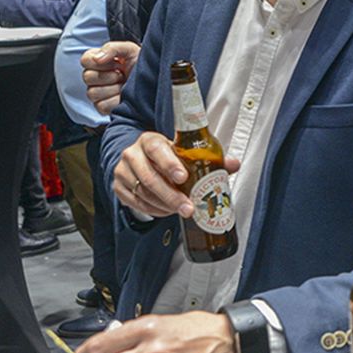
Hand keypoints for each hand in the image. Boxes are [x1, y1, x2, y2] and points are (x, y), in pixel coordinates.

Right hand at [81, 41, 140, 116]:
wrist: (155, 80)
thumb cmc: (141, 64)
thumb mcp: (130, 50)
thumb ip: (112, 48)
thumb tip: (97, 59)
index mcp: (98, 61)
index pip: (85, 60)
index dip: (100, 62)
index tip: (117, 62)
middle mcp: (95, 77)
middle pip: (88, 77)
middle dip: (110, 75)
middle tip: (123, 74)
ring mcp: (98, 93)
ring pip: (93, 93)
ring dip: (113, 88)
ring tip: (124, 85)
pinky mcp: (103, 107)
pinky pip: (102, 106)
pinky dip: (116, 101)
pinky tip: (124, 96)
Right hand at [113, 130, 240, 217]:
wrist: (143, 160)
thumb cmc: (169, 156)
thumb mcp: (186, 153)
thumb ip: (211, 158)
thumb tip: (234, 164)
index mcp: (149, 140)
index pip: (156, 149)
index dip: (169, 164)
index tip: (184, 177)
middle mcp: (132, 153)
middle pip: (149, 176)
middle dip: (171, 195)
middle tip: (188, 207)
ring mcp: (122, 171)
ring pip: (142, 192)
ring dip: (164, 205)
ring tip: (182, 210)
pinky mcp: (118, 187)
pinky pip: (135, 202)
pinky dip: (153, 209)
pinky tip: (167, 211)